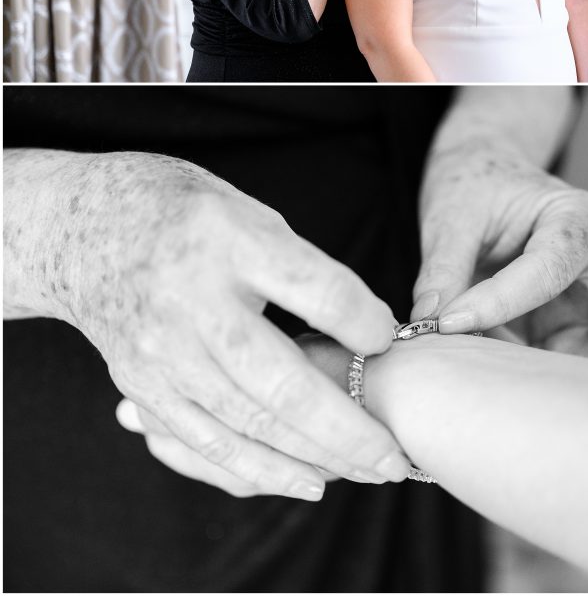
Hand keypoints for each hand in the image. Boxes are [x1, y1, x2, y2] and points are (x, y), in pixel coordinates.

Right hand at [26, 151, 408, 497]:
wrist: (86, 228)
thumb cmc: (184, 213)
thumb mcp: (247, 212)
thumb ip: (300, 269)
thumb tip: (365, 333)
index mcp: (227, 241)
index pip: (314, 289)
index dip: (362, 320)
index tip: (388, 339)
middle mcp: (190, 303)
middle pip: (280, 384)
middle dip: (346, 430)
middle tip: (394, 455)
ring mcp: (161, 353)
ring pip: (245, 428)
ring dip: (311, 461)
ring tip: (363, 473)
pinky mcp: (142, 387)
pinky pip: (203, 446)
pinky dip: (257, 471)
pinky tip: (302, 481)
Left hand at [412, 142, 587, 370]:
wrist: (483, 177)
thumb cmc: (476, 185)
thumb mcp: (453, 214)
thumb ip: (443, 267)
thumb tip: (428, 322)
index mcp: (579, 220)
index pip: (549, 271)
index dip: (496, 303)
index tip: (445, 324)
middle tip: (562, 411)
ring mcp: (587, 305)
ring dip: (546, 383)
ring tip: (490, 391)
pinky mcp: (565, 331)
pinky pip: (554, 366)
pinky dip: (523, 380)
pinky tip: (485, 382)